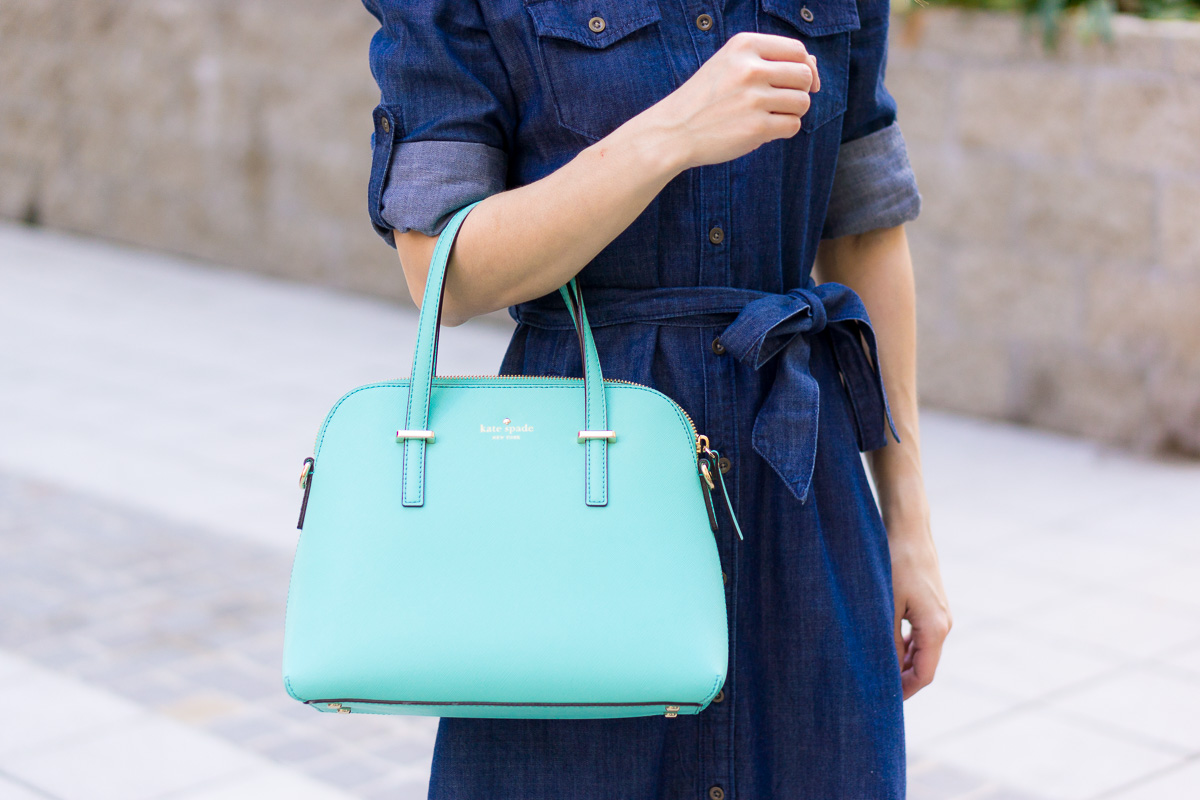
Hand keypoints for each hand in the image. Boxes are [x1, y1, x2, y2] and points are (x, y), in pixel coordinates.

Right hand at [643, 31, 819, 170]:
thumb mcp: (731, 65)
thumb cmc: (706, 98)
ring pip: (802, 102)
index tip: (798, 82)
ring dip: (792, 112)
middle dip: (800, 91)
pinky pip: (793, 126)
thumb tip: (813, 65)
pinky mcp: (757, 127)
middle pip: (804, 76)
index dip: (805, 67)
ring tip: (769, 115)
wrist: (673, 131)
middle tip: (779, 102)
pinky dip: (783, 130)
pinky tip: (763, 130)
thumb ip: (770, 60)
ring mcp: (754, 98)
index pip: (798, 50)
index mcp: (744, 46)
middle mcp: (750, 68)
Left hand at [888, 512, 951, 698]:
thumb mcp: (885, 605)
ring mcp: (939, 615)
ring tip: (873, 670)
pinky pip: (919, 636)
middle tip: (874, 690)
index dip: (904, 691)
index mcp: (935, 629)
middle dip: (901, 680)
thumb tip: (882, 671)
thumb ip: (886, 640)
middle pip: (924, 665)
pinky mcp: (931, 605)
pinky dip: (904, 646)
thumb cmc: (895, 564)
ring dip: (900, 662)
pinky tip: (883, 645)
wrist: (908, 529)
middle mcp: (943, 625)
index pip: (924, 674)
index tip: (883, 702)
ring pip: (921, 651)